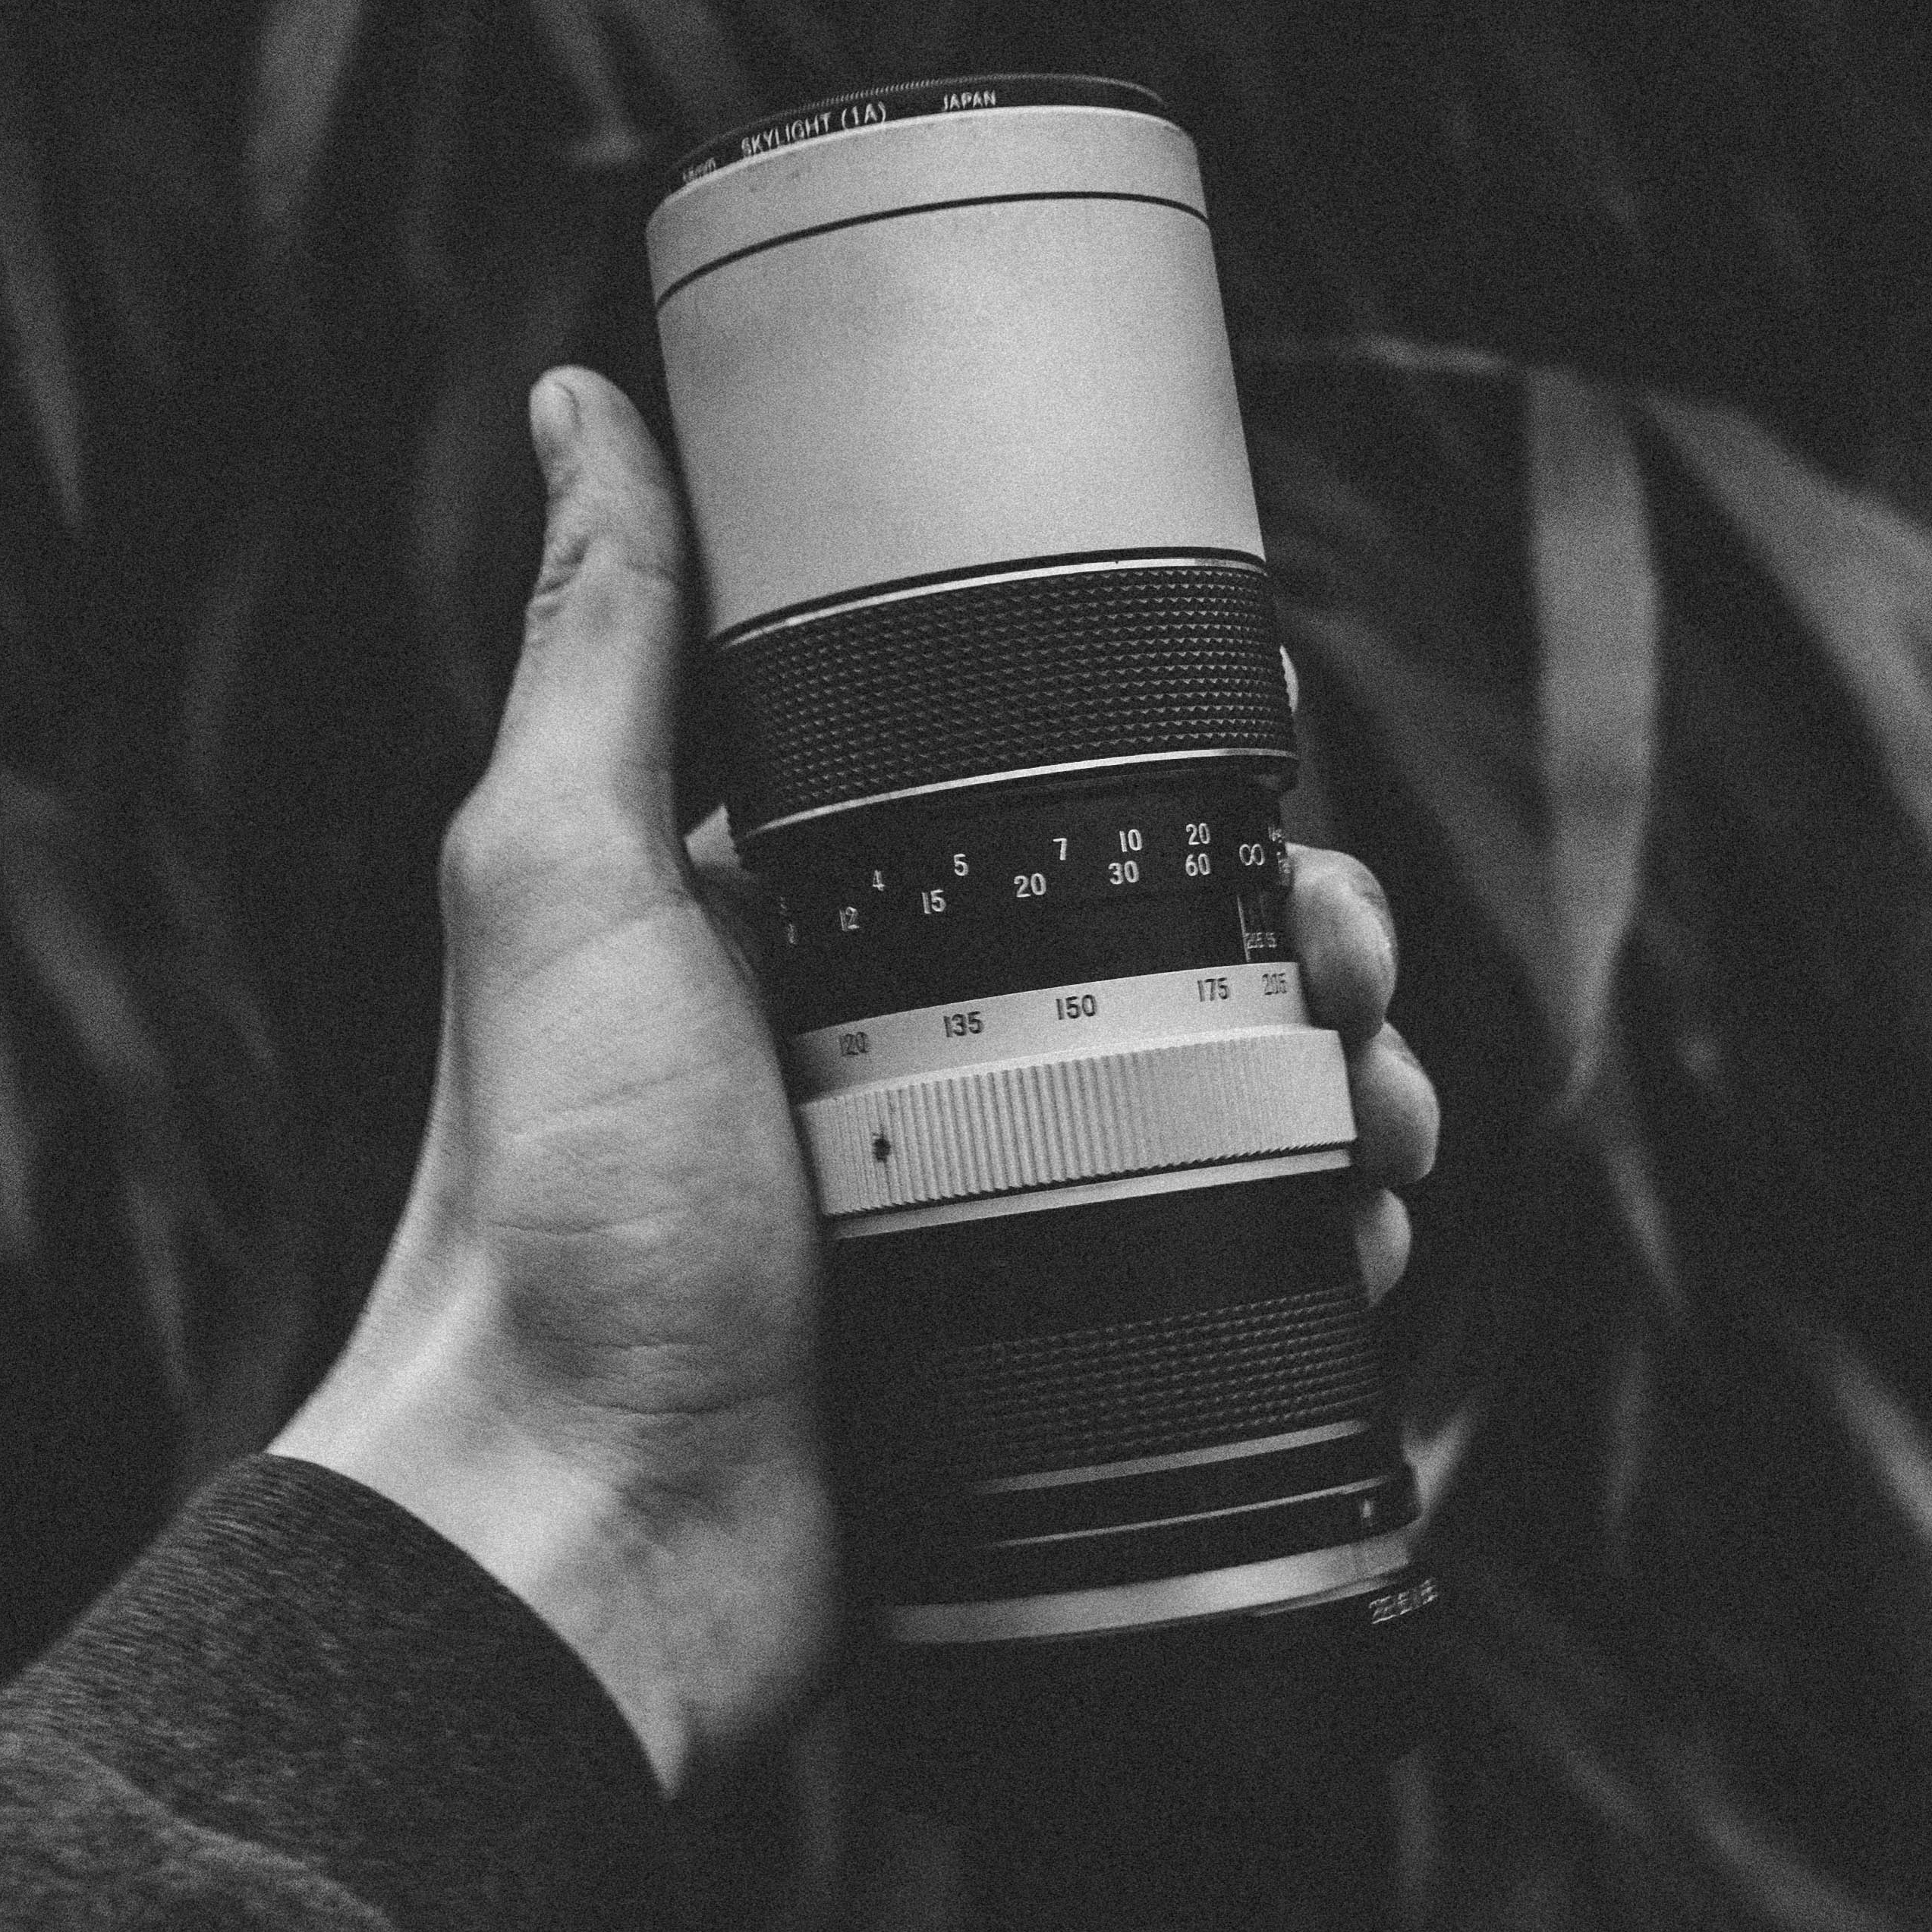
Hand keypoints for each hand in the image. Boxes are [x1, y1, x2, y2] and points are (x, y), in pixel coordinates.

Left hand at [274, 368, 1437, 1794]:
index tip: (1268, 746)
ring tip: (1385, 1095)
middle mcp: (903, 1045)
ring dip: (1341, 1073)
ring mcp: (982, 1200)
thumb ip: (601, 644)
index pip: (1035, 794)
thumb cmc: (546, 1205)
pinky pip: (1222, 1260)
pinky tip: (1371, 1219)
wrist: (577, 1534)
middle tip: (1343, 946)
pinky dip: (1320, 1228)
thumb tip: (581, 397)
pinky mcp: (1040, 1338)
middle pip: (1164, 940)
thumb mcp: (563, 881)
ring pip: (1224, 1096)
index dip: (1171, 761)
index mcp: (810, 922)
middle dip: (1293, 922)